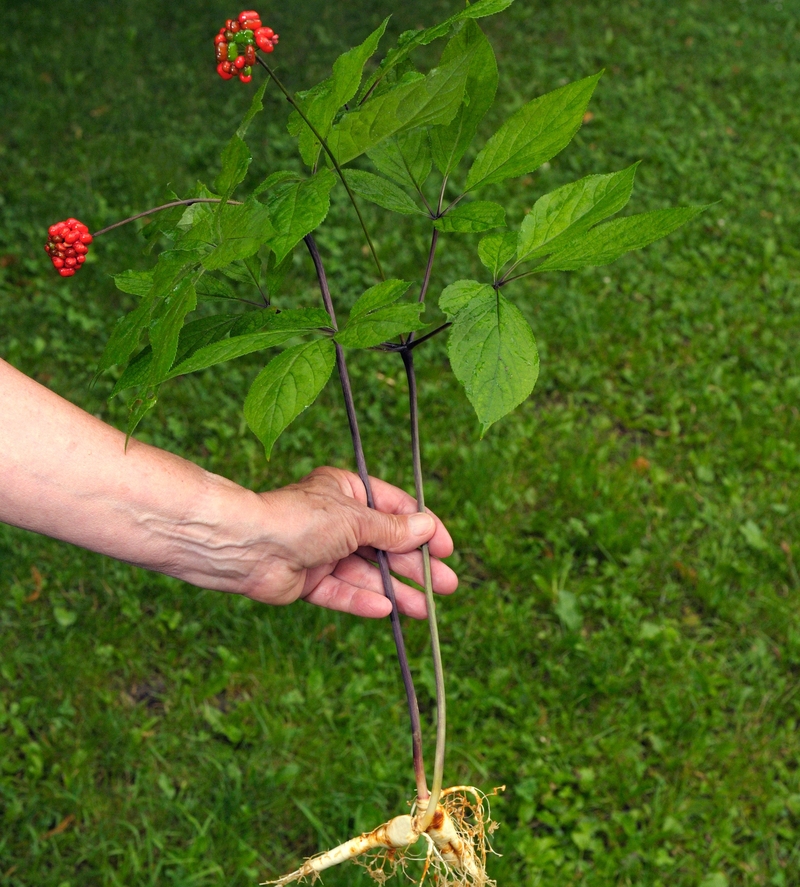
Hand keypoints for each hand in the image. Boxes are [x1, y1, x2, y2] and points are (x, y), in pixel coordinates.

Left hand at [199, 466, 457, 617]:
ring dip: (396, 589)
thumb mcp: (356, 519)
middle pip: (384, 546)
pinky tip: (387, 609)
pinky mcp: (308, 580)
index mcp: (346, 491)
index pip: (394, 510)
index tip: (446, 549)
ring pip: (366, 573)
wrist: (246, 546)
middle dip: (415, 566)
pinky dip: (363, 600)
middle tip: (446, 586)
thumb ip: (392, 529)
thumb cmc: (300, 518)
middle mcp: (336, 520)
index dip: (422, 530)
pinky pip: (341, 591)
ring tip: (425, 608)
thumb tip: (426, 527)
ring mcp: (322, 552)